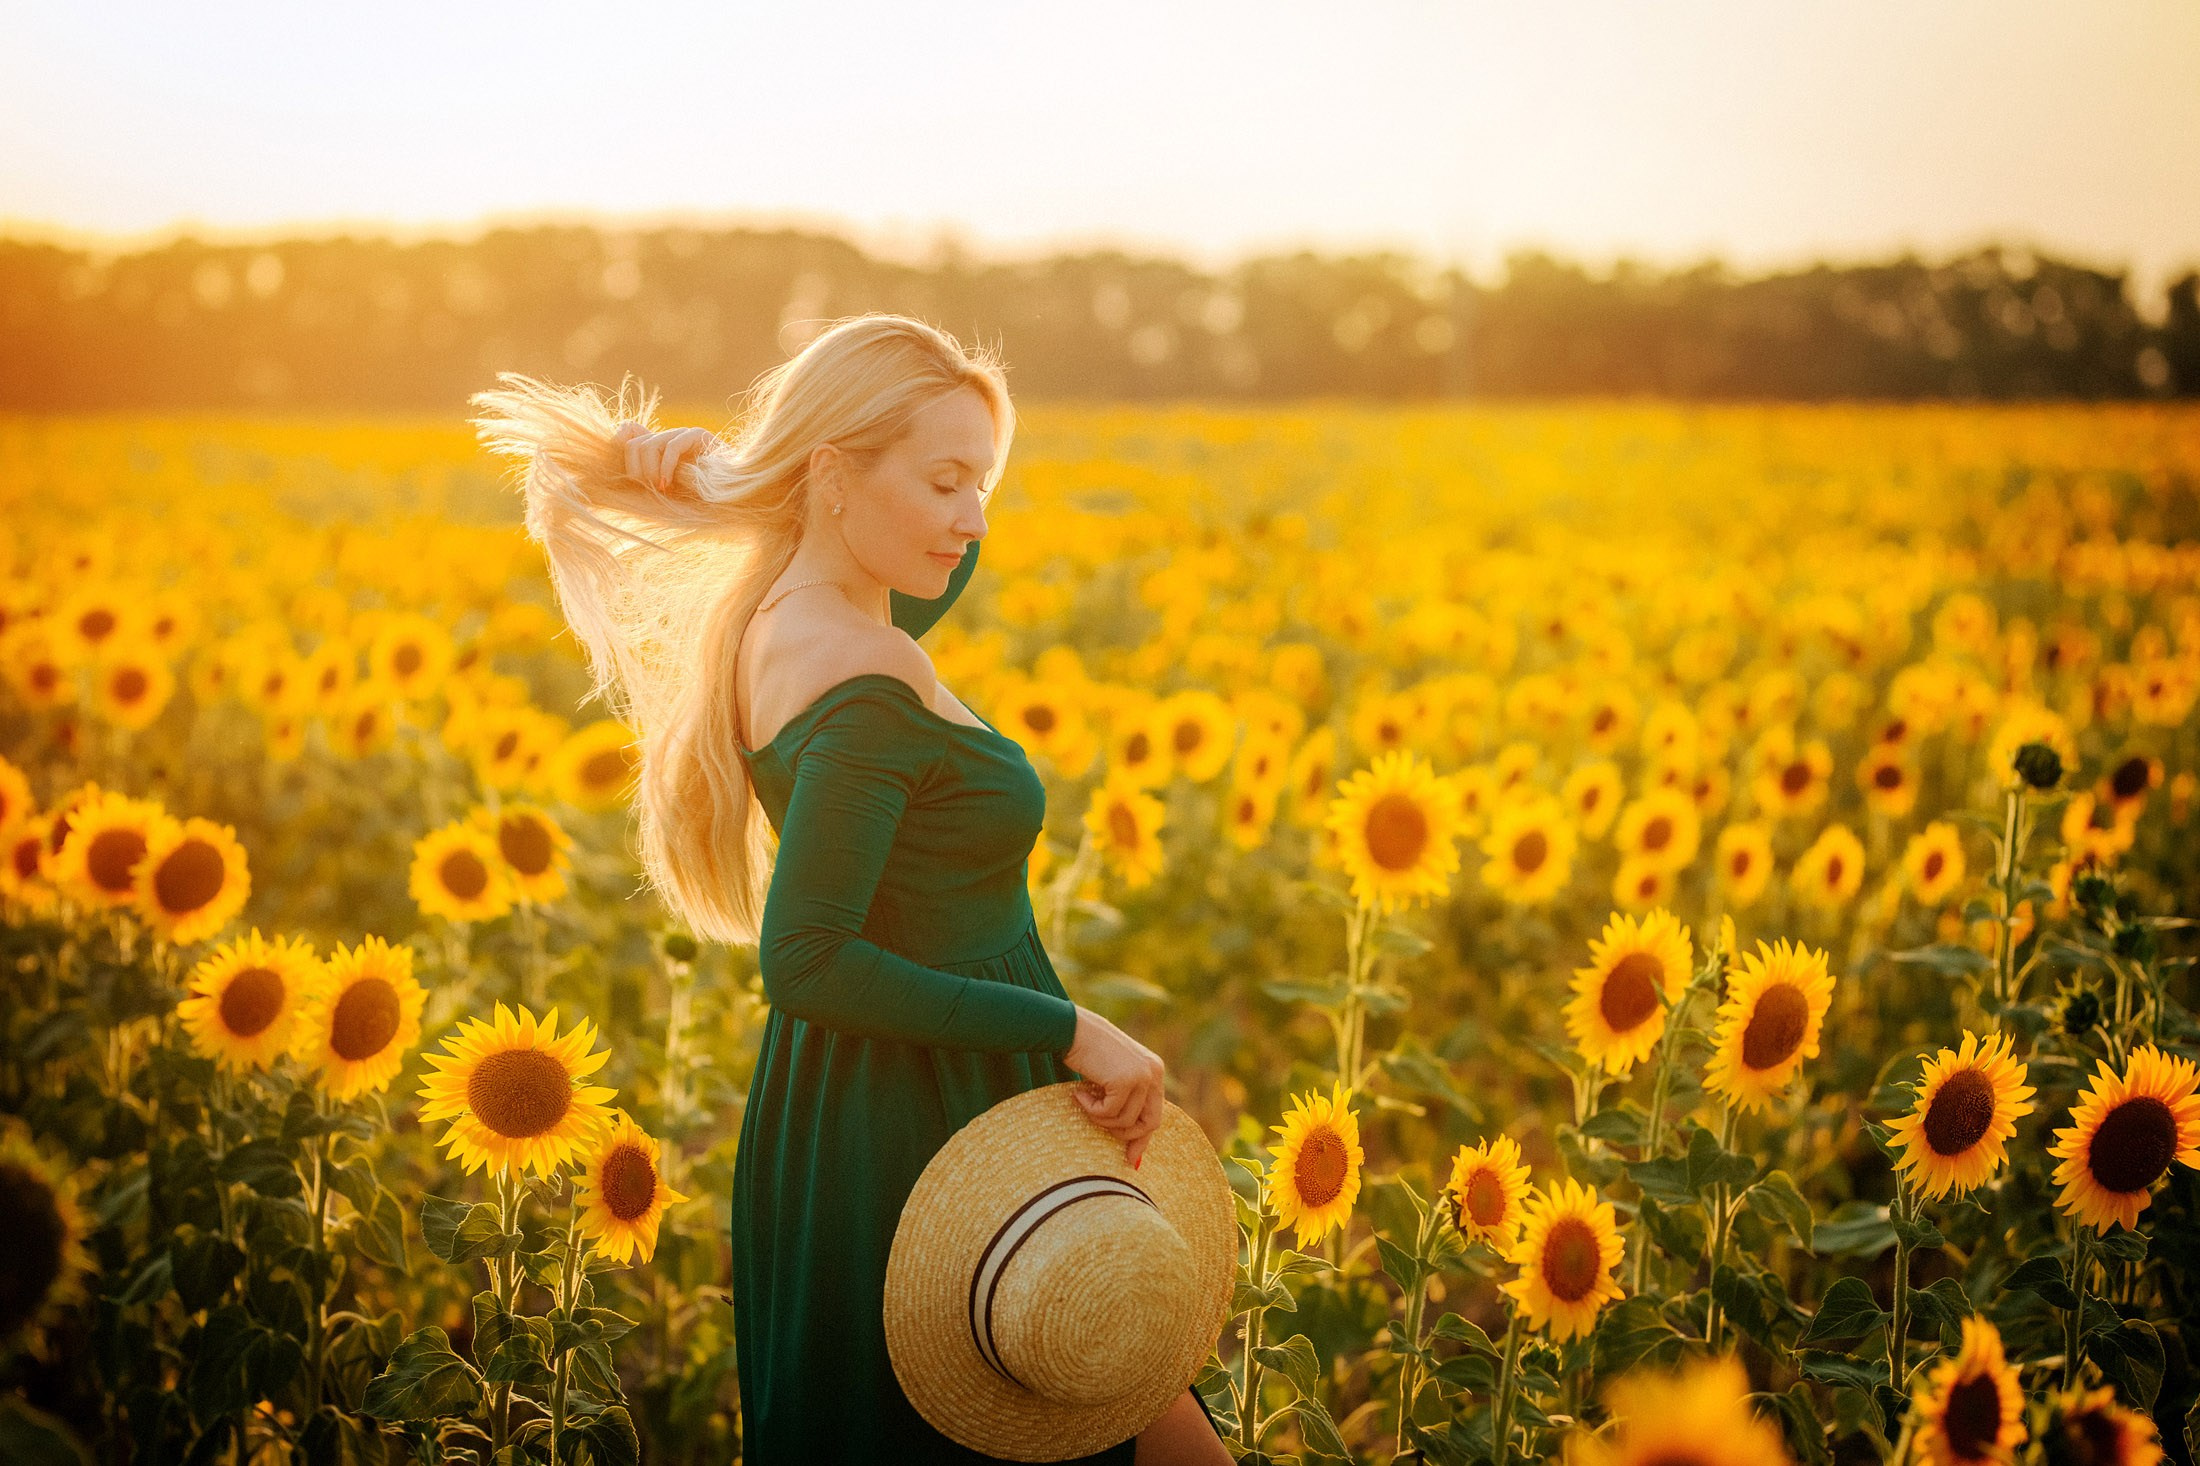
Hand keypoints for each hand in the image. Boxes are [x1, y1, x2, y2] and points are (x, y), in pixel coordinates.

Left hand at [612, 422, 715, 492]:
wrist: (735, 499)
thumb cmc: (700, 500)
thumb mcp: (664, 492)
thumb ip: (644, 481)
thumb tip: (618, 475)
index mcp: (659, 448)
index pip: (626, 434)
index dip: (619, 451)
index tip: (628, 479)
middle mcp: (668, 436)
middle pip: (632, 445)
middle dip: (636, 472)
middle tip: (651, 491)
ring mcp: (682, 433)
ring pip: (646, 446)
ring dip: (650, 473)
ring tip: (663, 490)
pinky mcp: (697, 435)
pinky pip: (670, 447)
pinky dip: (665, 470)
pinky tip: (671, 486)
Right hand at [1063, 1006, 1166, 1168]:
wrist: (1072, 1029)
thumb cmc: (1087, 1052)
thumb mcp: (1113, 1076)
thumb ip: (1126, 1100)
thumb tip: (1129, 1142)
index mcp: (1154, 1070)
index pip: (1155, 1113)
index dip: (1142, 1138)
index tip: (1130, 1159)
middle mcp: (1154, 1072)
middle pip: (1150, 1122)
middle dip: (1127, 1136)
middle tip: (1105, 1135)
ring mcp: (1142, 1076)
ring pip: (1126, 1121)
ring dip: (1101, 1119)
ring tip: (1085, 1102)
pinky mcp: (1125, 1080)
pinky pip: (1109, 1113)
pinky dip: (1092, 1110)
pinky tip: (1079, 1094)